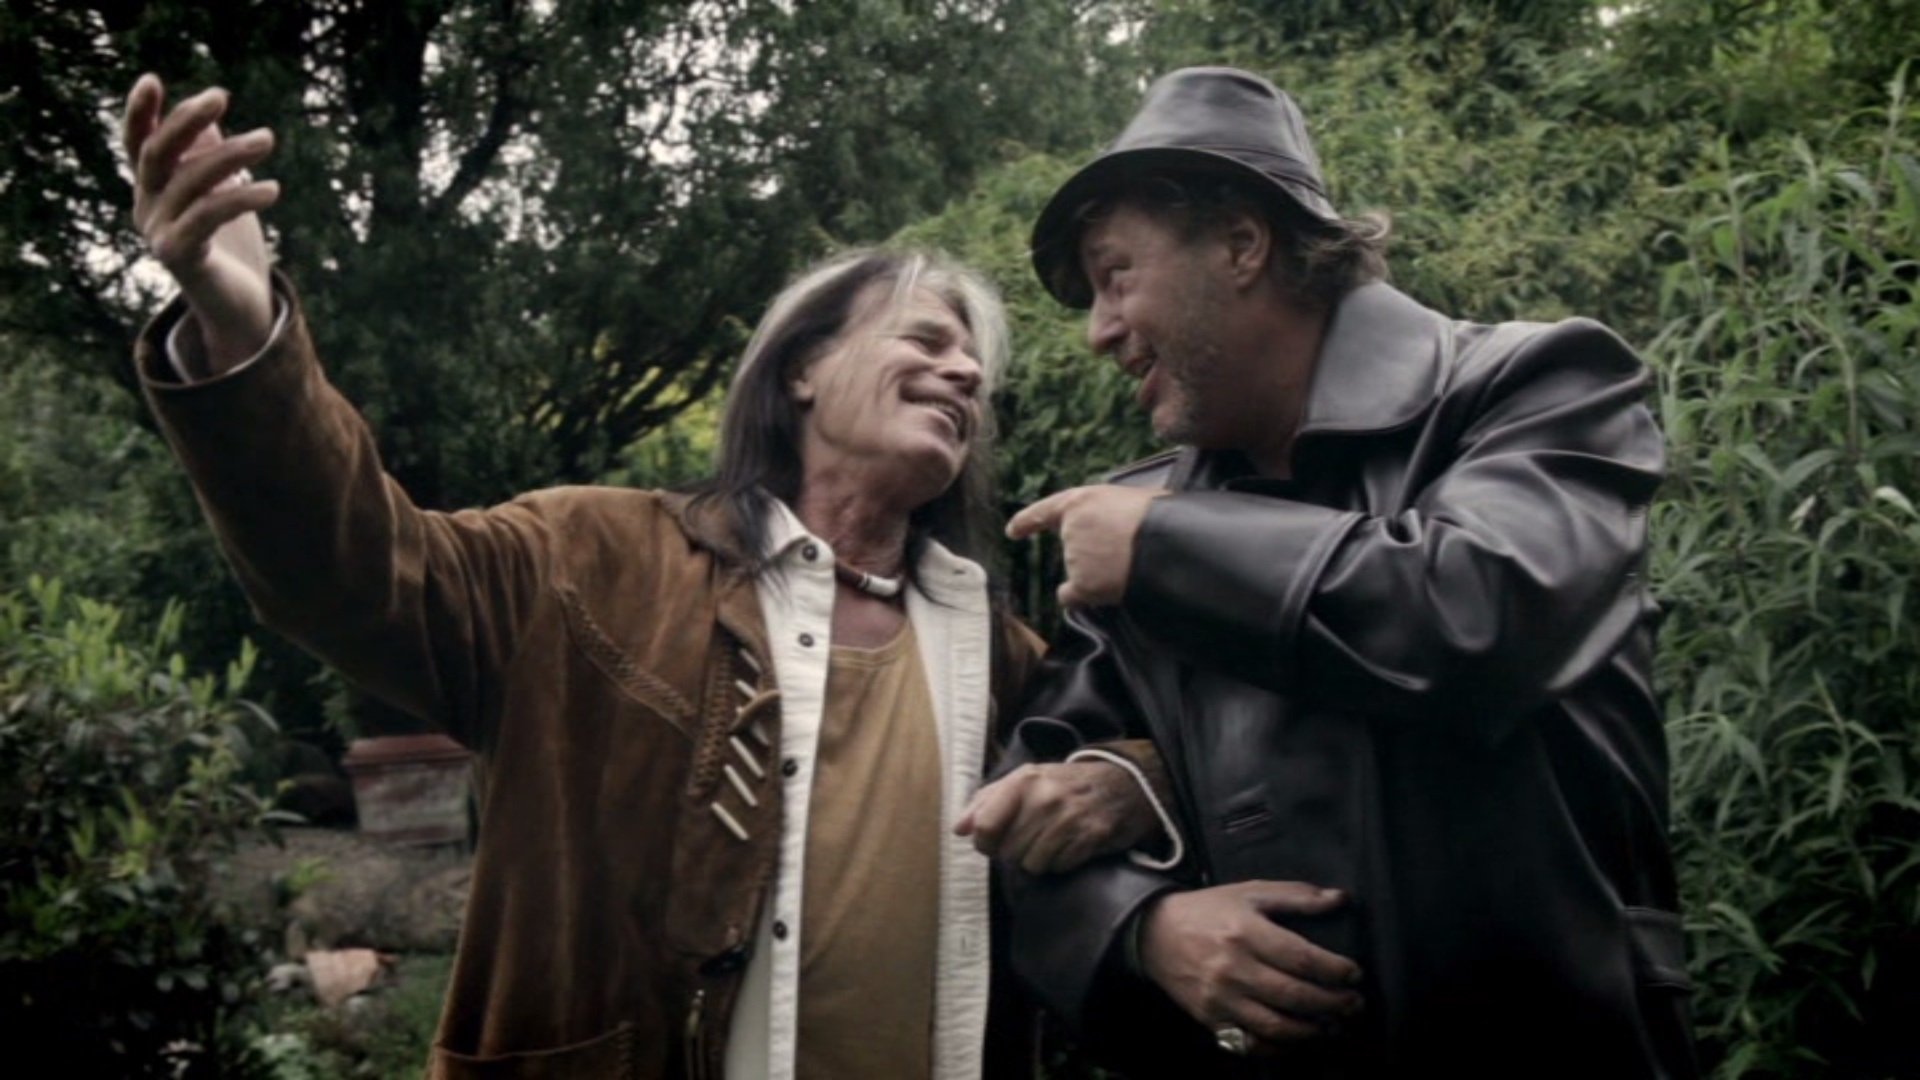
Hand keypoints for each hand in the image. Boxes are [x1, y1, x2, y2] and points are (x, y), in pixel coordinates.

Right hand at [123, 74, 279, 370]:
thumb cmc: (232, 247)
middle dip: (185, 120)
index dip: (140, 112)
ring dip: (230, 155)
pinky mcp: (180, 256)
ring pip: (190, 181)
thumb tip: (213, 118)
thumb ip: (211, 159)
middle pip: (157, 154)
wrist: (238, 309)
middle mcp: (146, 208)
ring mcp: (159, 232)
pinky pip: (208, 216)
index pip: (138, 143)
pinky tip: (272, 188)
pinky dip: (240, 197)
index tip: (152, 79)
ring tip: (268, 138)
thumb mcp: (221, 195)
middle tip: (221, 95)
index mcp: (153, 189)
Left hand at [954, 760, 1158, 873]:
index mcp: (1023, 781)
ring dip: (1039, 860)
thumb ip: (987, 802)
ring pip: (1032, 864)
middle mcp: (1045, 798)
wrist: (1120, 784)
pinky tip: (1069, 846)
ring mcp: (1069, 818)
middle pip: (1009, 852)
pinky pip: (1059, 867)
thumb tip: (959, 829)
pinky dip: (1061, 862)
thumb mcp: (1024, 780)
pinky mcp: (1090, 837)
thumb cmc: (1063, 785)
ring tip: (1051, 842)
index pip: (985, 826)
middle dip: (1016, 853)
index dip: (984, 844)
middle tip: (1031, 840)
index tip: (992, 845)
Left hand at [1006, 485, 1163, 607]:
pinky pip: (1072, 596)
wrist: (1168, 544)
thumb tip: (1125, 520)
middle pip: (1074, 546)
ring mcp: (1075, 557)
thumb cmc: (1160, 516)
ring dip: (1096, 572)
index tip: (1012, 531)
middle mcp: (1071, 528)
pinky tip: (1098, 595)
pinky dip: (1079, 598)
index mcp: (1082, 501)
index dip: (1027, 521)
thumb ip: (1117, 510)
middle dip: (1092, 551)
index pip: (1046, 511)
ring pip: (1079, 570)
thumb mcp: (1137, 497)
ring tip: (1129, 566)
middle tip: (1126, 551)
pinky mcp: (1083, 583)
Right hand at [1139, 882, 1362, 1053]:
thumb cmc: (1209, 911)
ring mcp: (1221, 998)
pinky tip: (1297, 1038)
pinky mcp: (1211, 1019)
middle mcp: (1233, 968)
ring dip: (1312, 1030)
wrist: (1155, 934)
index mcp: (1246, 932)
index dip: (1334, 970)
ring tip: (1332, 1024)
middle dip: (1332, 1003)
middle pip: (1294, 995)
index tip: (1354, 973)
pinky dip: (1279, 1047)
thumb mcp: (1250, 892)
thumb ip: (1296, 895)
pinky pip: (1251, 1043)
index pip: (1302, 958)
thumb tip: (1339, 899)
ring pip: (1276, 1025)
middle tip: (1353, 1003)